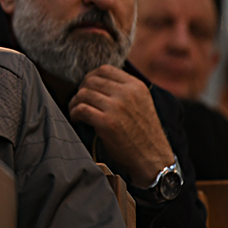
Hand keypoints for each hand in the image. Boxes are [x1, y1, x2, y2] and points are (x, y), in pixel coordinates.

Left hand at [69, 65, 175, 187]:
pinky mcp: (107, 122)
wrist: (152, 157)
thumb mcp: (141, 102)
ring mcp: (116, 107)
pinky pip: (81, 109)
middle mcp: (127, 93)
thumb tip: (96, 79)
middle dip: (81, 90)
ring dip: (75, 102)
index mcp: (136, 86)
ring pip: (83, 94)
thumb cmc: (143, 132)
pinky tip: (77, 119)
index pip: (105, 69)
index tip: (87, 88)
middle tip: (80, 101)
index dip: (91, 77)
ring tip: (77, 111)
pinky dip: (74, 113)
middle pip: (90, 80)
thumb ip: (124, 90)